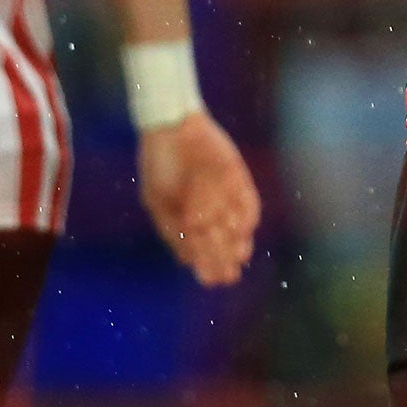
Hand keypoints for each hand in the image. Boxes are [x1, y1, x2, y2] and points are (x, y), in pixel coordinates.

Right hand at [138, 112, 261, 286]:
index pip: (204, 248)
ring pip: (237, 225)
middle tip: (228, 276)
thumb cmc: (159, 164)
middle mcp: (211, 207)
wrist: (171, 126)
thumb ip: (172, 230)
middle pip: (223, 241)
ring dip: (238, 242)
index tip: (211, 281)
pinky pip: (249, 201)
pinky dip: (247, 216)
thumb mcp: (157, 201)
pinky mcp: (238, 177)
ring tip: (236, 257)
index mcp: (191, 216)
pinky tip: (243, 231)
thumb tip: (187, 261)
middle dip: (225, 259)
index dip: (208, 266)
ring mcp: (226, 193)